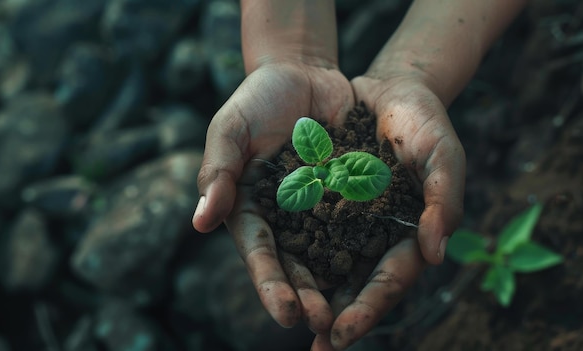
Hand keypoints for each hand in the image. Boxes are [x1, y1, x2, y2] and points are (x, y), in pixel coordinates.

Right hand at [192, 61, 353, 331]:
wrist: (302, 72)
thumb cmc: (255, 100)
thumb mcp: (230, 129)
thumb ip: (218, 171)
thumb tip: (199, 223)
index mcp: (251, 209)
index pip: (259, 252)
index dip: (270, 283)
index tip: (285, 313)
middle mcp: (286, 217)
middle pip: (295, 264)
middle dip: (307, 295)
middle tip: (323, 323)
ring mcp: (320, 208)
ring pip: (329, 252)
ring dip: (338, 283)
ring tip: (350, 312)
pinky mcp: (350, 193)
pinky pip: (361, 220)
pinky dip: (369, 244)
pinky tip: (383, 267)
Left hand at [310, 74, 465, 349]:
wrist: (389, 87)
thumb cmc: (425, 123)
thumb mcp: (443, 154)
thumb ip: (444, 201)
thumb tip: (434, 255)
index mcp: (407, 234)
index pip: (389, 279)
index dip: (369, 308)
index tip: (341, 334)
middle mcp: (372, 234)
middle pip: (352, 282)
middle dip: (333, 313)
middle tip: (313, 344)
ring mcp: (343, 217)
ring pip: (321, 261)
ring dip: (305, 290)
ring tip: (285, 315)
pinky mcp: (317, 196)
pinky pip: (300, 225)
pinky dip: (288, 248)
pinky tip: (271, 267)